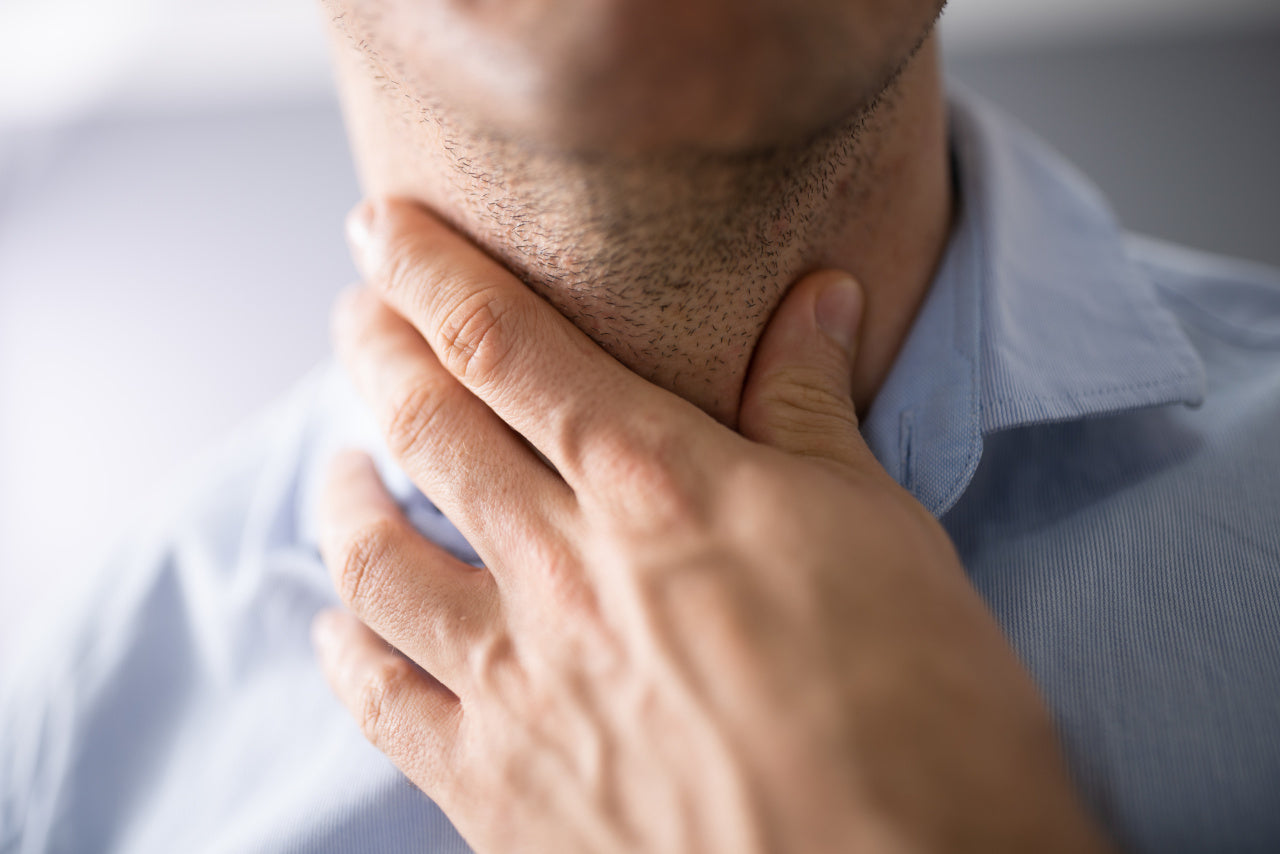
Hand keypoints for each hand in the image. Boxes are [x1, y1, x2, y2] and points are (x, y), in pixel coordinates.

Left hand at [312, 199, 1112, 852]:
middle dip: (375, 350)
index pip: (503, 344)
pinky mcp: (499, 789)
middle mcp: (565, 572)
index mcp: (657, 489)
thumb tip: (815, 299)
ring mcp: (519, 684)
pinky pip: (381, 699)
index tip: (383, 228)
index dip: (427, 270)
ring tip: (341, 465)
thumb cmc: (918, 708)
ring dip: (343, 494)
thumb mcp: (880, 528)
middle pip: (425, 426)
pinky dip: (345, 645)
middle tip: (358, 314)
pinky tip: (338, 621)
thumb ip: (812, 408)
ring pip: (374, 559)